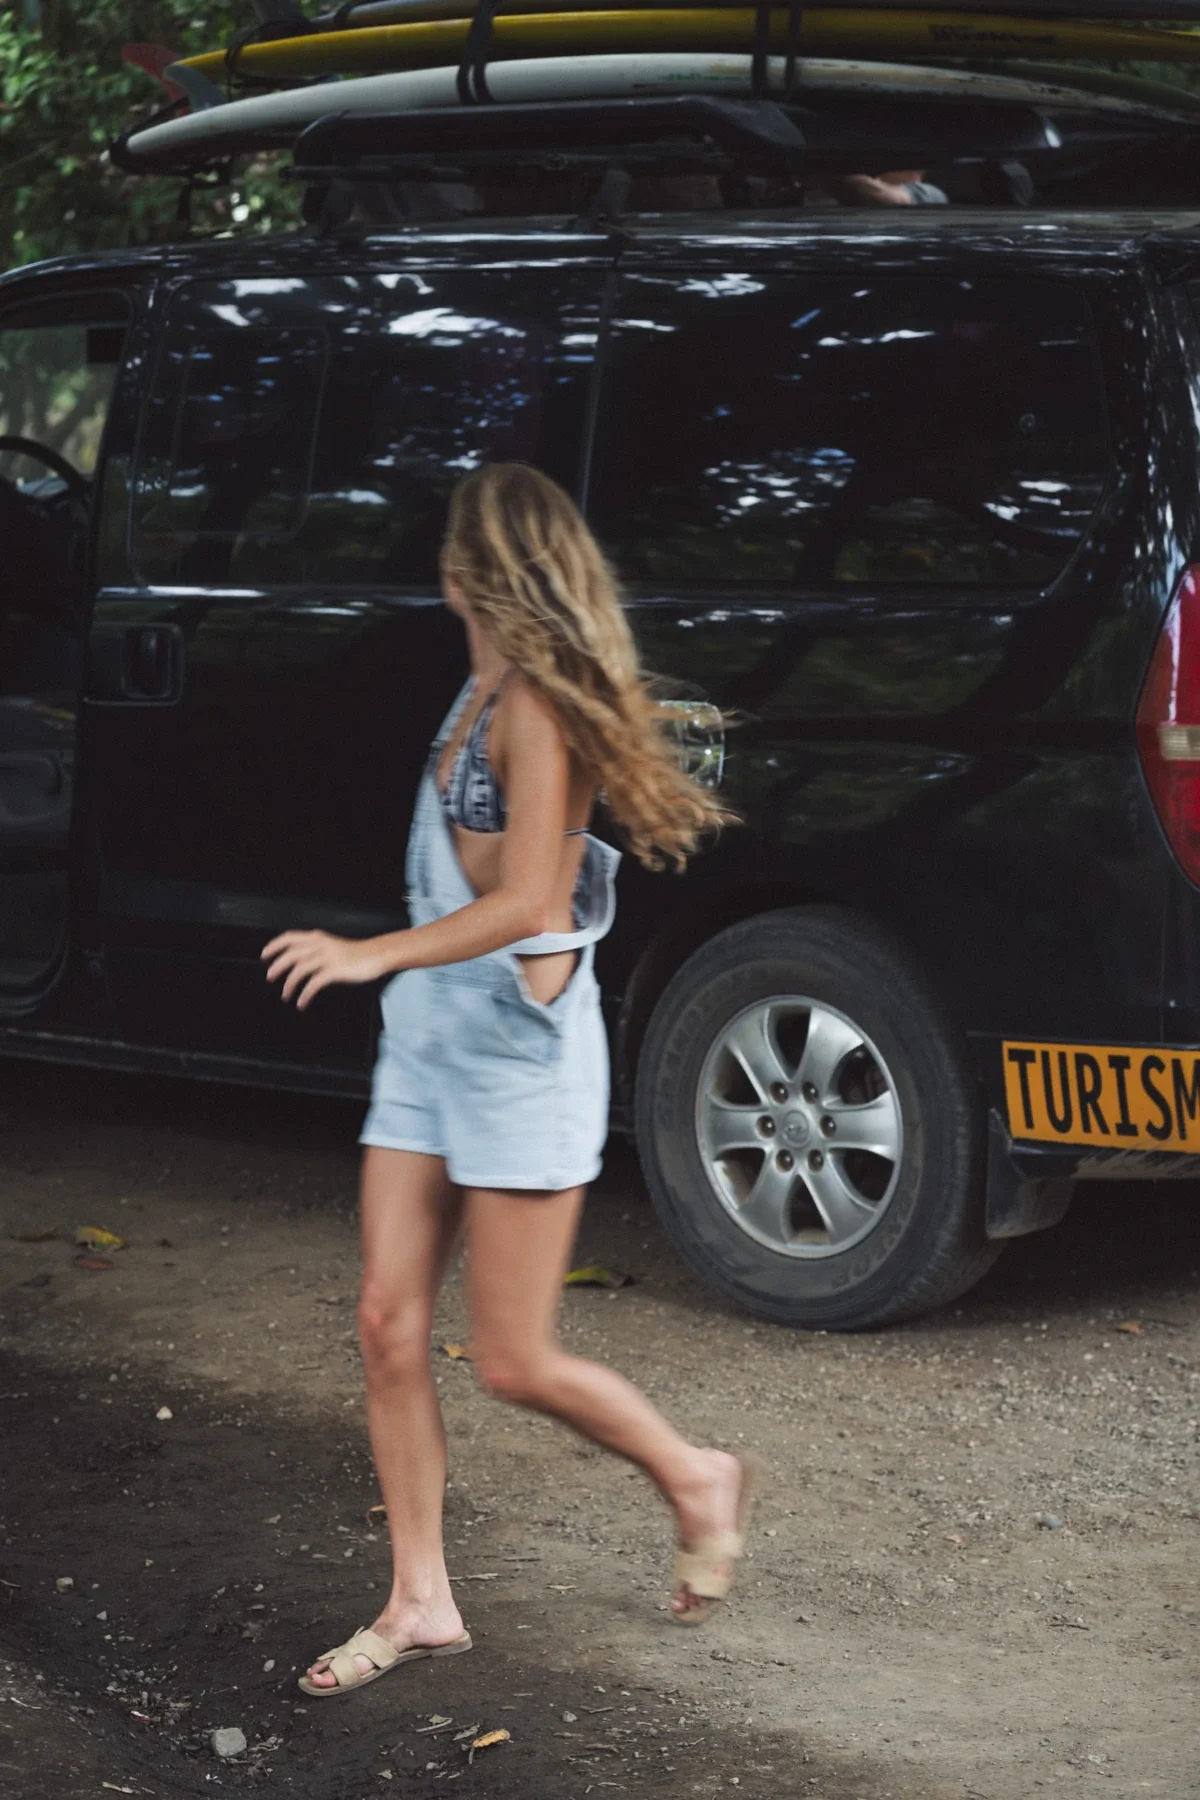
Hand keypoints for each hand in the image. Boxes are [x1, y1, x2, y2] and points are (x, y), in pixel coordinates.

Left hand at [261, 930, 386, 1009]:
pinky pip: (314, 983)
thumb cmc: (355, 954)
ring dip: (289, 984)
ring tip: (285, 995)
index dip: (274, 946)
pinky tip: (302, 1002)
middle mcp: (320, 945)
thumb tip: (297, 961)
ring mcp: (328, 957)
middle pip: (291, 954)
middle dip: (277, 966)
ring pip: (300, 969)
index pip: (289, 937)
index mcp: (317, 937)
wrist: (376, 955)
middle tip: (270, 977)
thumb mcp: (331, 946)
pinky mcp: (335, 970)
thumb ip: (315, 950)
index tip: (265, 956)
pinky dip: (304, 994)